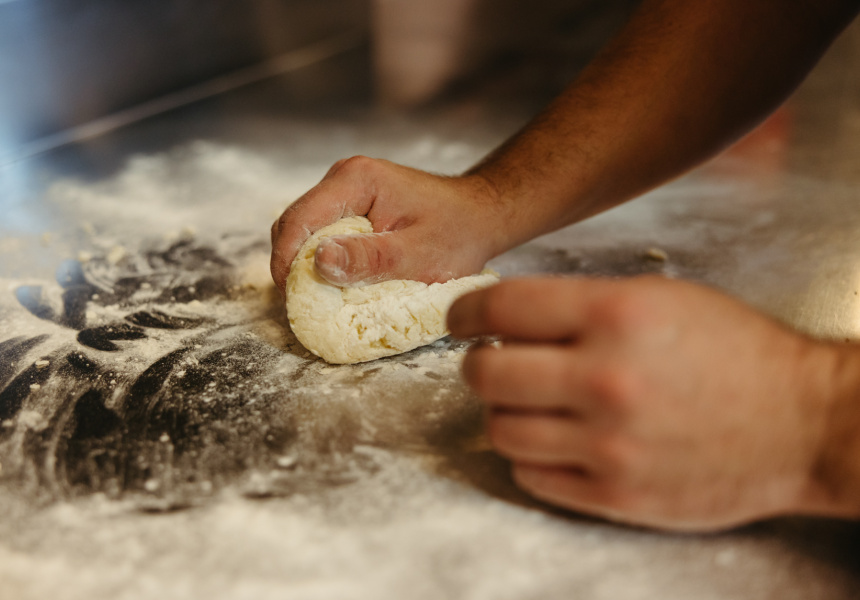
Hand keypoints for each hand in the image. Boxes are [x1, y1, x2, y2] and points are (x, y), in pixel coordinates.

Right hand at [269, 156, 506, 292]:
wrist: (482, 215)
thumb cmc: (458, 233)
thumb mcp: (417, 255)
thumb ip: (369, 259)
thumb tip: (317, 262)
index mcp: (356, 180)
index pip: (299, 219)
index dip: (285, 260)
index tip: (289, 298)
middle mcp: (344, 177)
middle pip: (294, 223)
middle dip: (290, 264)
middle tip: (300, 304)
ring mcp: (347, 189)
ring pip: (304, 228)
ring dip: (304, 263)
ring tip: (315, 298)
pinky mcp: (352, 204)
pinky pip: (322, 232)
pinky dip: (321, 258)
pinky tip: (334, 282)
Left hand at [448, 275, 849, 530]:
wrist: (802, 421)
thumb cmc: (734, 351)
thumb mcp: (658, 298)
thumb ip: (580, 305)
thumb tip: (507, 316)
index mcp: (614, 316)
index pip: (500, 309)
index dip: (466, 312)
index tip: (462, 320)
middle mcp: (603, 378)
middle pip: (486, 373)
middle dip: (478, 363)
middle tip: (492, 361)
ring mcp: (607, 443)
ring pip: (501, 429)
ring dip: (504, 412)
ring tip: (529, 404)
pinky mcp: (615, 493)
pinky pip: (532, 477)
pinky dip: (531, 457)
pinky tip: (555, 441)